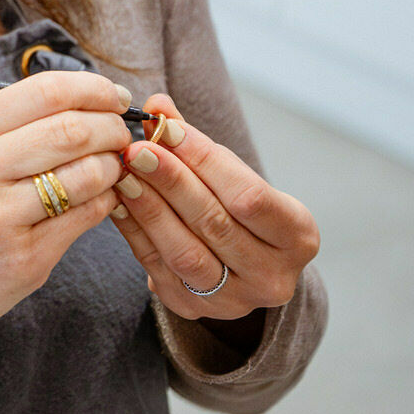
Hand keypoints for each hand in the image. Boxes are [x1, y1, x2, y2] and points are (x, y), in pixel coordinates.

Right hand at [0, 71, 134, 400]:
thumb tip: (82, 99)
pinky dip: (107, 201)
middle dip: (111, 127)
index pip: (43, 92)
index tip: (113, 95)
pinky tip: (101, 198)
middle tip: (121, 134)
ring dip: (113, 166)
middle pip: (71, 130)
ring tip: (112, 168)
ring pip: (86, 173)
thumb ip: (5, 124)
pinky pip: (86, 216)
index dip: (92, 88)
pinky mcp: (23, 258)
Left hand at [109, 93, 320, 322]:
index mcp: (298, 237)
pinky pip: (157, 266)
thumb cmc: (237, 207)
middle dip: (172, 181)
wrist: (237, 265)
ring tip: (122, 172)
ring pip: (185, 251)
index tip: (165, 128)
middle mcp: (273, 276)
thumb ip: (194, 141)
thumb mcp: (231, 174)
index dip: (205, 160)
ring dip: (149, 207)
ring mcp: (234, 300)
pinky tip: (116, 199)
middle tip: (136, 148)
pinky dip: (134, 230)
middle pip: (216, 224)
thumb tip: (158, 105)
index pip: (250, 196)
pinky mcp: (193, 309)